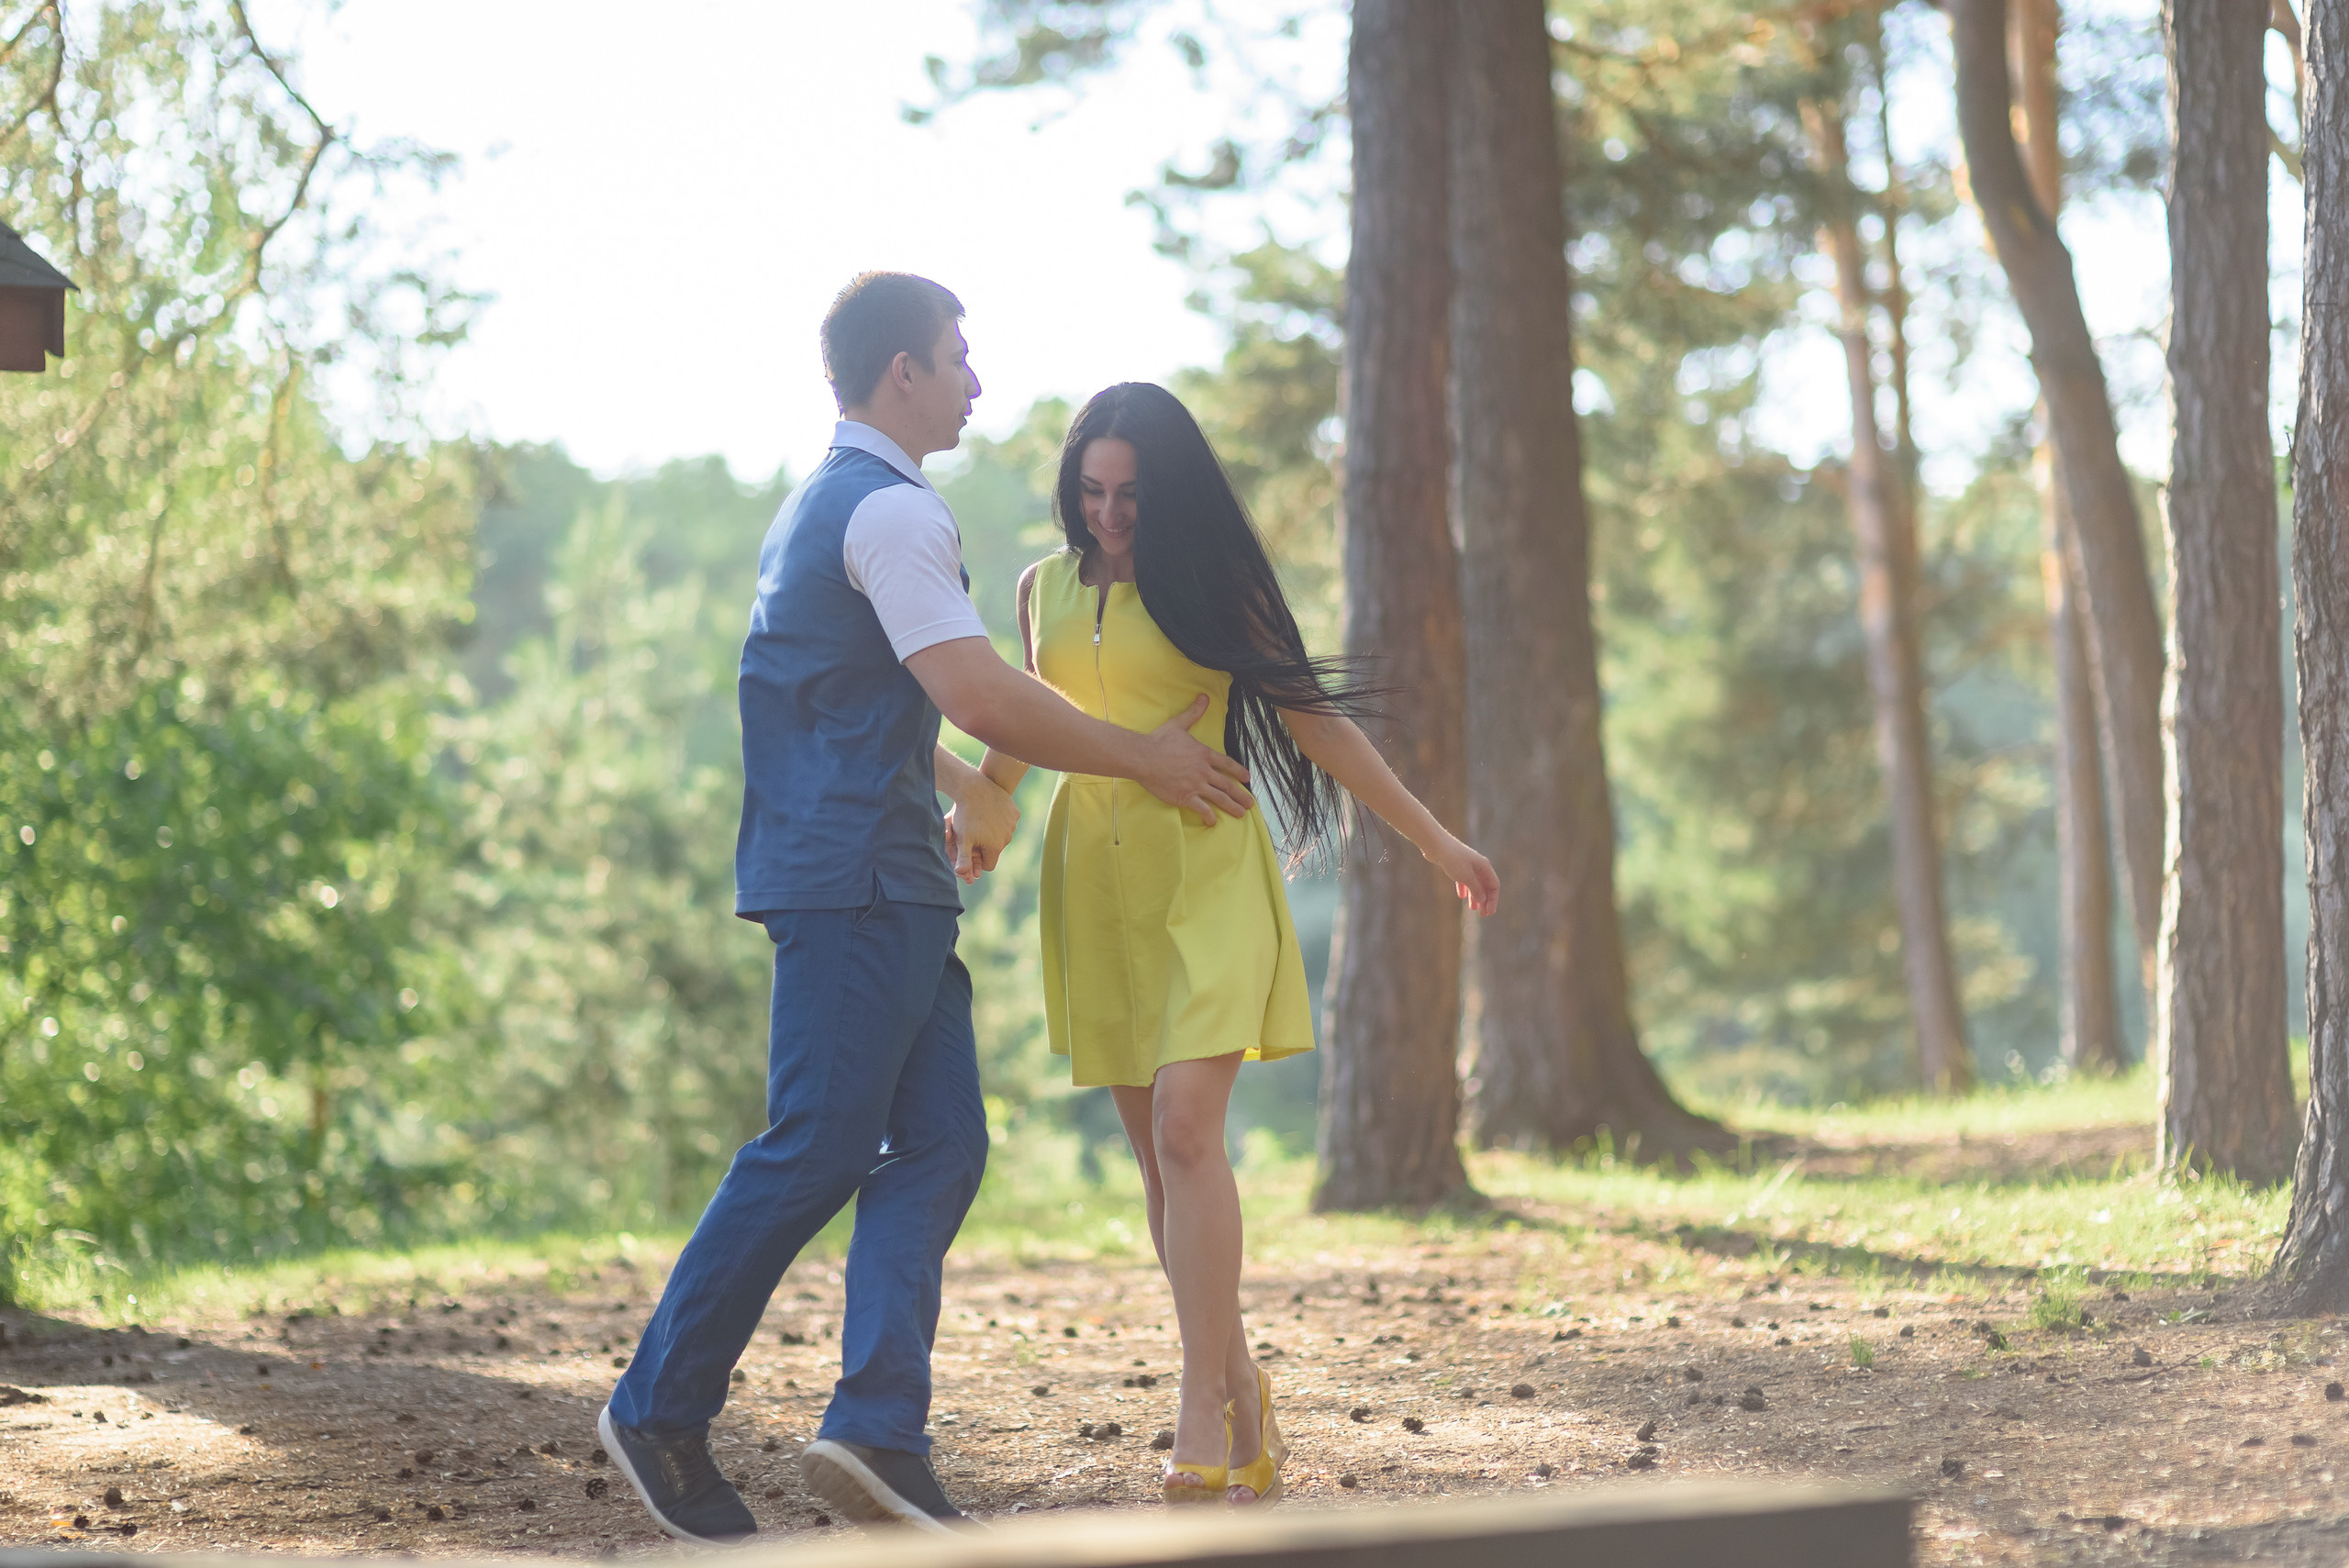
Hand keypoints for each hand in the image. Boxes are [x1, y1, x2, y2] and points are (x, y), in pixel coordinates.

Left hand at [944, 770, 1020, 881]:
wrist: (975, 787)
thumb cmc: (966, 815)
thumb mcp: (962, 839)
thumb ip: (963, 859)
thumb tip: (961, 874)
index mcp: (995, 847)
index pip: (989, 864)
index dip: (978, 859)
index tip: (970, 848)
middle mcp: (1008, 838)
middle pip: (995, 849)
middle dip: (985, 845)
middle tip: (973, 832)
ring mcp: (1013, 825)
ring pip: (1002, 835)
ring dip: (993, 832)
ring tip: (980, 820)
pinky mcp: (1015, 813)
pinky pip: (1007, 821)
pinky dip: (1000, 819)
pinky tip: (989, 811)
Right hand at [1134, 695, 1254, 825]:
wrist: (1143, 757)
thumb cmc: (1159, 740)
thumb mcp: (1179, 724)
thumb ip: (1194, 712)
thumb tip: (1204, 696)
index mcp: (1204, 754)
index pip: (1227, 764)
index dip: (1239, 772)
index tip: (1247, 778)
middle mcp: (1204, 771)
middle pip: (1227, 785)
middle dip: (1241, 795)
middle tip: (1251, 803)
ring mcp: (1195, 785)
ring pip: (1219, 798)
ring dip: (1232, 806)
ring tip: (1241, 814)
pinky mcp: (1184, 797)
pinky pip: (1201, 808)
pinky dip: (1209, 816)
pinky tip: (1213, 822)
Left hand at [1429, 834, 1498, 915]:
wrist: (1436, 846)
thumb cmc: (1453, 860)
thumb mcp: (1466, 877)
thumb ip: (1476, 889)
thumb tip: (1483, 899)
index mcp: (1484, 867)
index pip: (1494, 886)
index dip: (1493, 900)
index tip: (1489, 913)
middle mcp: (1478, 866)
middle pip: (1485, 886)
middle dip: (1485, 901)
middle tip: (1482, 915)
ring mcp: (1468, 866)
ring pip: (1475, 884)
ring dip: (1475, 896)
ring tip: (1472, 909)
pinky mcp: (1457, 866)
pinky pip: (1464, 880)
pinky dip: (1464, 888)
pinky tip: (1461, 896)